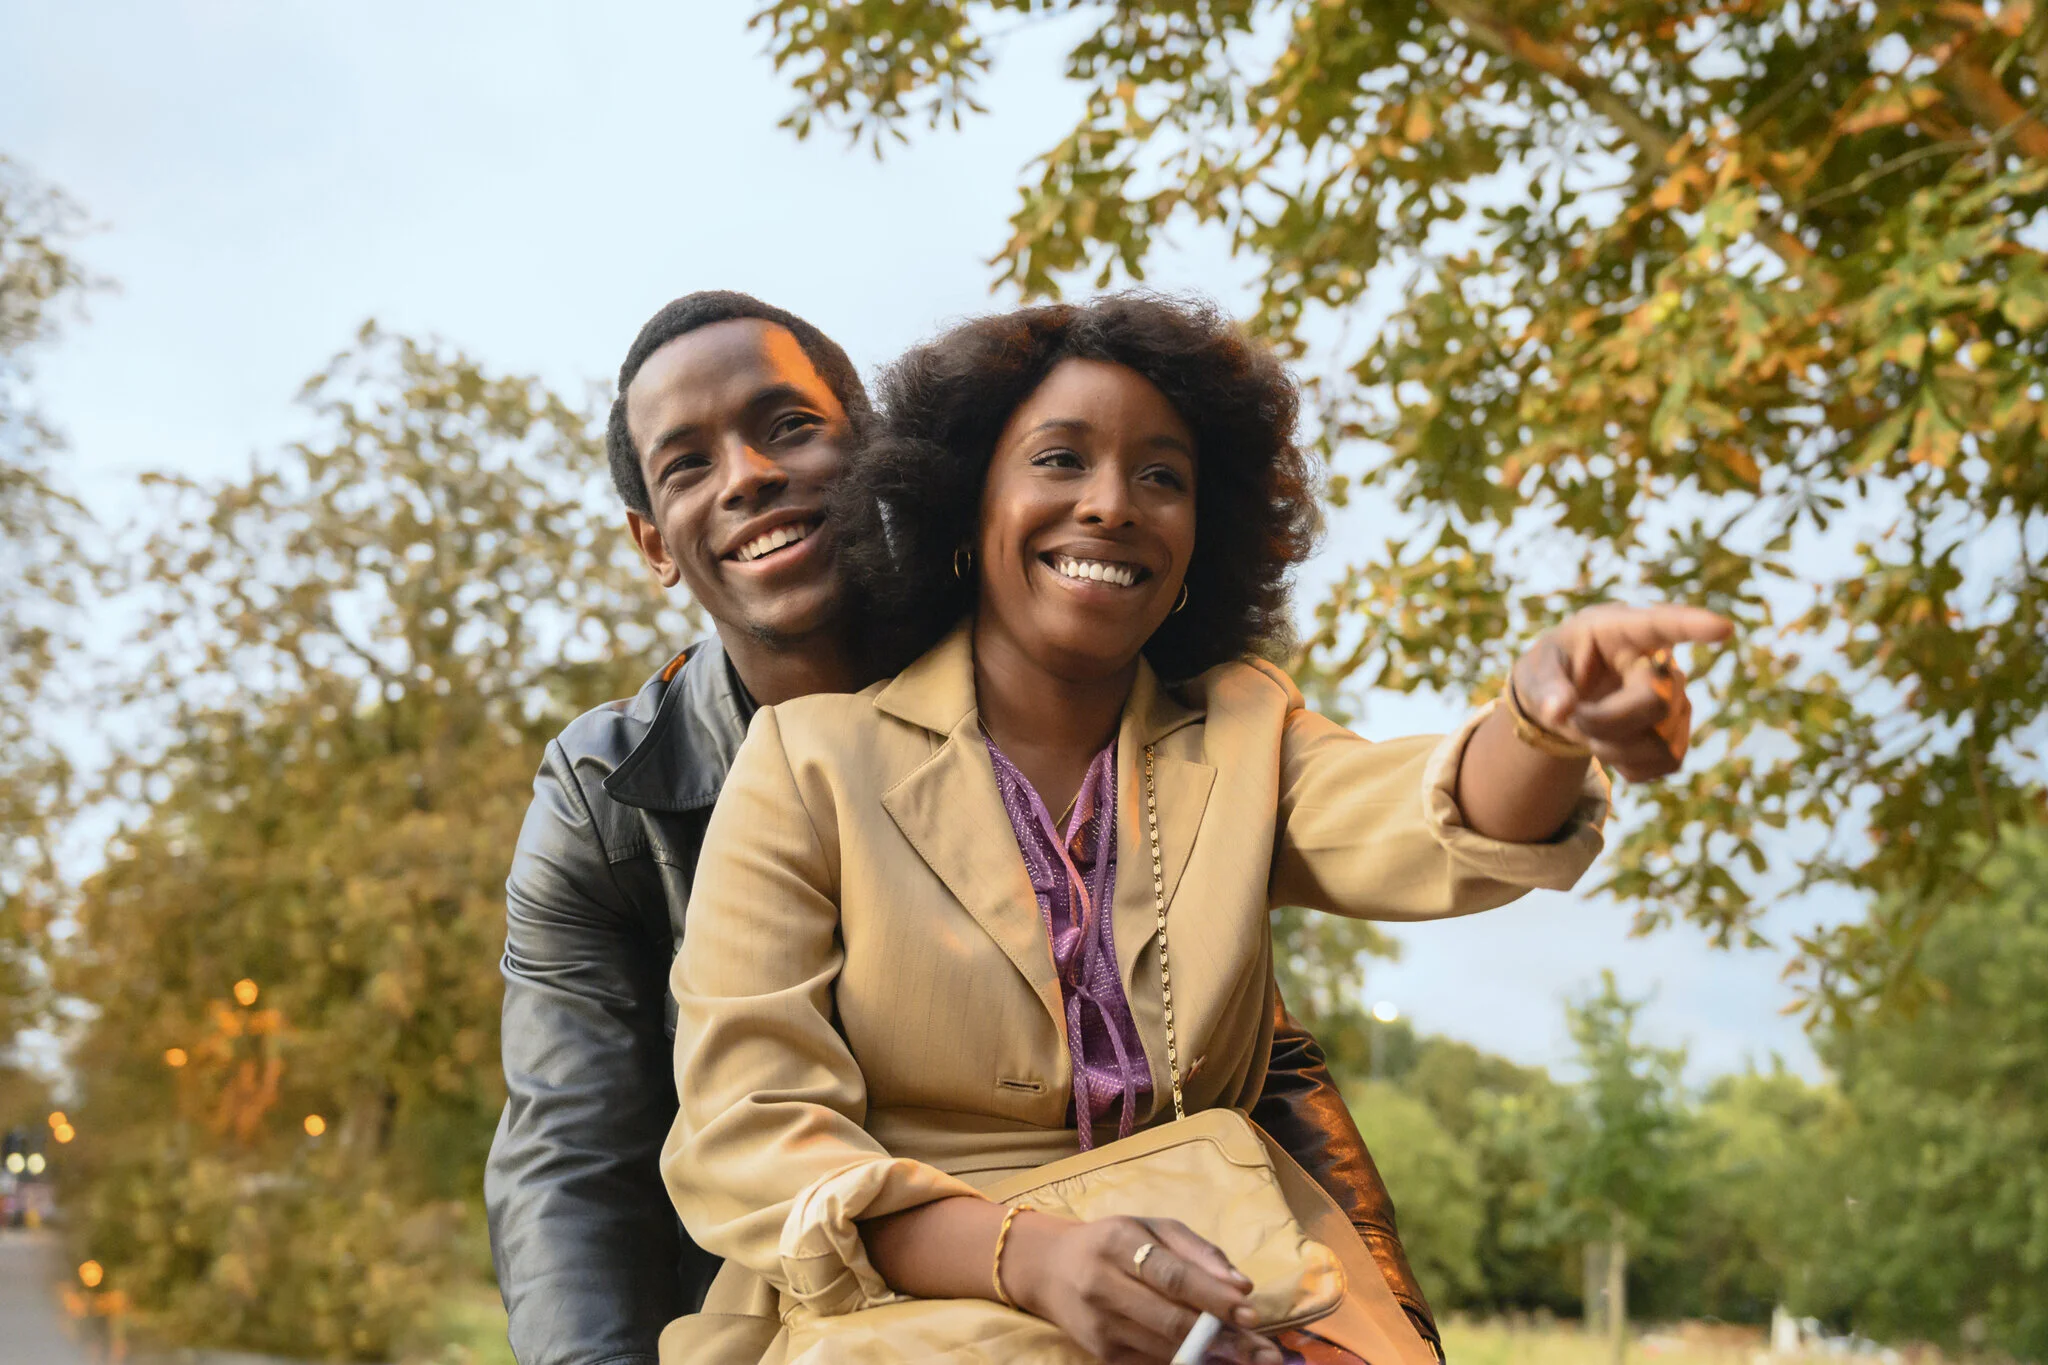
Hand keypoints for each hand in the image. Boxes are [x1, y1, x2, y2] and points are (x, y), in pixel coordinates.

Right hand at [1003, 1211, 1281, 1364]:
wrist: (1052, 1269)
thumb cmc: (1114, 1242)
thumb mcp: (1153, 1228)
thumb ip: (1199, 1252)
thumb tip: (1242, 1285)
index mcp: (1117, 1243)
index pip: (1171, 1276)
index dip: (1213, 1297)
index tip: (1251, 1310)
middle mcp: (1103, 1286)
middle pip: (1171, 1321)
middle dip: (1225, 1339)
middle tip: (1266, 1352)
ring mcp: (1100, 1327)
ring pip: (1166, 1351)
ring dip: (1215, 1359)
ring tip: (1255, 1361)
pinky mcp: (1102, 1355)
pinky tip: (1219, 1363)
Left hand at [1511, 603, 1731, 781]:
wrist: (1566, 702)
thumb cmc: (1553, 672)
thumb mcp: (1536, 672)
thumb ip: (1544, 688)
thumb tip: (1559, 710)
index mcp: (1622, 630)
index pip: (1662, 623)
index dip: (1693, 625)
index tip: (1722, 628)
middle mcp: (1659, 662)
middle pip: (1654, 702)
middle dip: (1604, 721)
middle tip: (1571, 717)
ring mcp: (1676, 699)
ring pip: (1660, 740)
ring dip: (1610, 746)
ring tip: (1589, 727)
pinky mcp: (1680, 735)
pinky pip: (1666, 763)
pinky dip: (1628, 766)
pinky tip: (1611, 745)